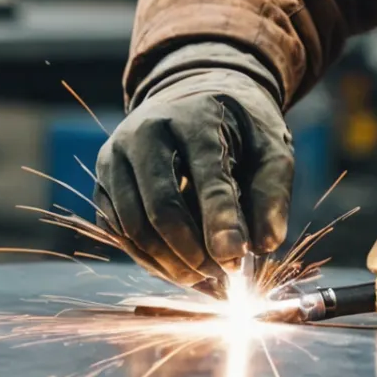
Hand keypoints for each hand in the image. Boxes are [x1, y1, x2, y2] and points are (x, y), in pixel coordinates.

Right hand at [95, 49, 292, 289]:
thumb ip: (273, 194)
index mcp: (195, 117)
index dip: (221, 222)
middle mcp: (146, 132)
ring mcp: (116, 156)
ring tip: (206, 277)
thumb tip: (264, 245)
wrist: (192, 98)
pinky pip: (119, 232)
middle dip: (193, 252)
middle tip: (224, 275)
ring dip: (170, 263)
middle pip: (161, 208)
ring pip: (134, 226)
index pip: (206, 176)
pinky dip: (148, 260)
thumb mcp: (271, 148)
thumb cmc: (239, 129)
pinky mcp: (103, 181)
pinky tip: (180, 269)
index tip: (236, 259)